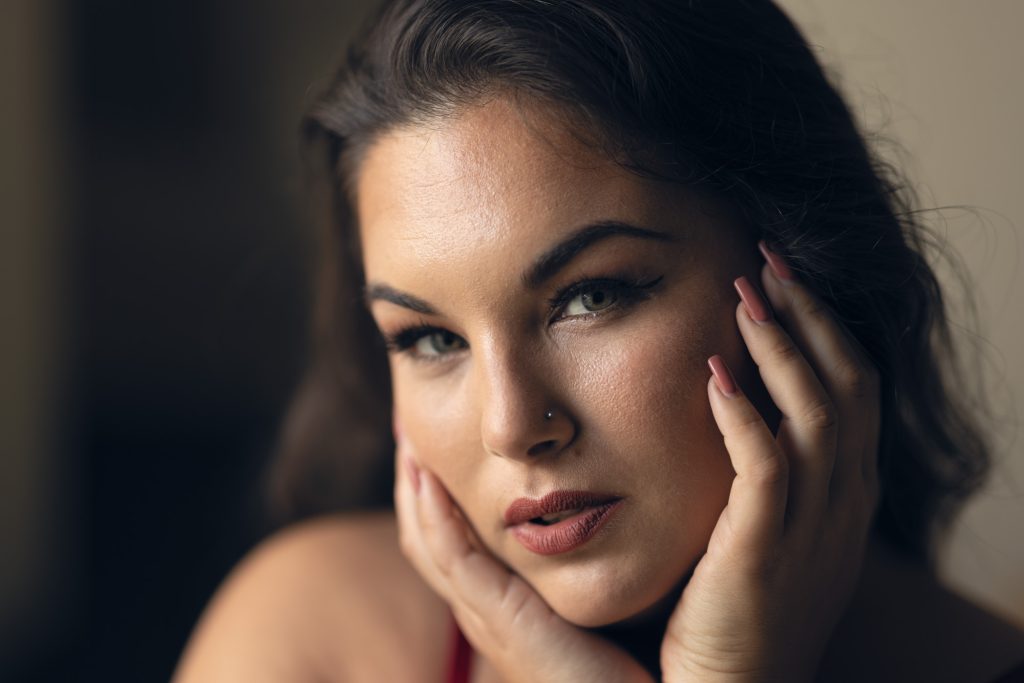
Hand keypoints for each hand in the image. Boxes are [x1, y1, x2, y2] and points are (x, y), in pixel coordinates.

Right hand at [394, 432, 653, 682]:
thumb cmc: (654, 652)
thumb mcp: (619, 588)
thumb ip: (606, 551)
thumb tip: (624, 492)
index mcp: (511, 606)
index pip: (456, 542)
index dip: (441, 495)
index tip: (447, 441)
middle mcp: (489, 613)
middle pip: (428, 539)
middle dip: (415, 484)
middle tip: (410, 427)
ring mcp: (488, 618)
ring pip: (428, 543)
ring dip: (413, 489)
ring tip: (408, 438)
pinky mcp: (501, 621)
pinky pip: (452, 558)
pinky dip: (434, 515)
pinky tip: (428, 474)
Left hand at [659, 242, 880, 681]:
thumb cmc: (735, 607)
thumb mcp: (767, 530)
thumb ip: (765, 473)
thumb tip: (735, 404)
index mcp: (844, 495)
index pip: (851, 392)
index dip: (823, 330)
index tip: (781, 280)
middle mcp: (842, 504)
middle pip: (846, 388)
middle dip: (811, 317)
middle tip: (769, 260)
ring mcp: (812, 530)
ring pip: (818, 416)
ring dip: (784, 347)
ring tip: (747, 292)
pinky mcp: (764, 554)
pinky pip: (767, 468)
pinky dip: (746, 414)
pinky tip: (717, 371)